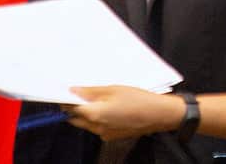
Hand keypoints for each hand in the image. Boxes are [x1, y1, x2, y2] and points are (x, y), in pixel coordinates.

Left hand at [65, 85, 184, 140]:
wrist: (159, 114)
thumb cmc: (139, 100)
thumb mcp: (114, 89)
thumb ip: (91, 91)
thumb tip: (74, 91)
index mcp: (94, 114)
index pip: (71, 108)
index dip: (67, 100)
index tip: (67, 92)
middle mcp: (96, 127)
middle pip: (76, 118)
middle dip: (76, 107)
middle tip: (84, 94)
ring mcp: (103, 134)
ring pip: (86, 124)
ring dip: (87, 114)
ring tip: (102, 100)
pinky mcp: (111, 136)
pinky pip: (98, 128)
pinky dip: (99, 119)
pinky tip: (112, 109)